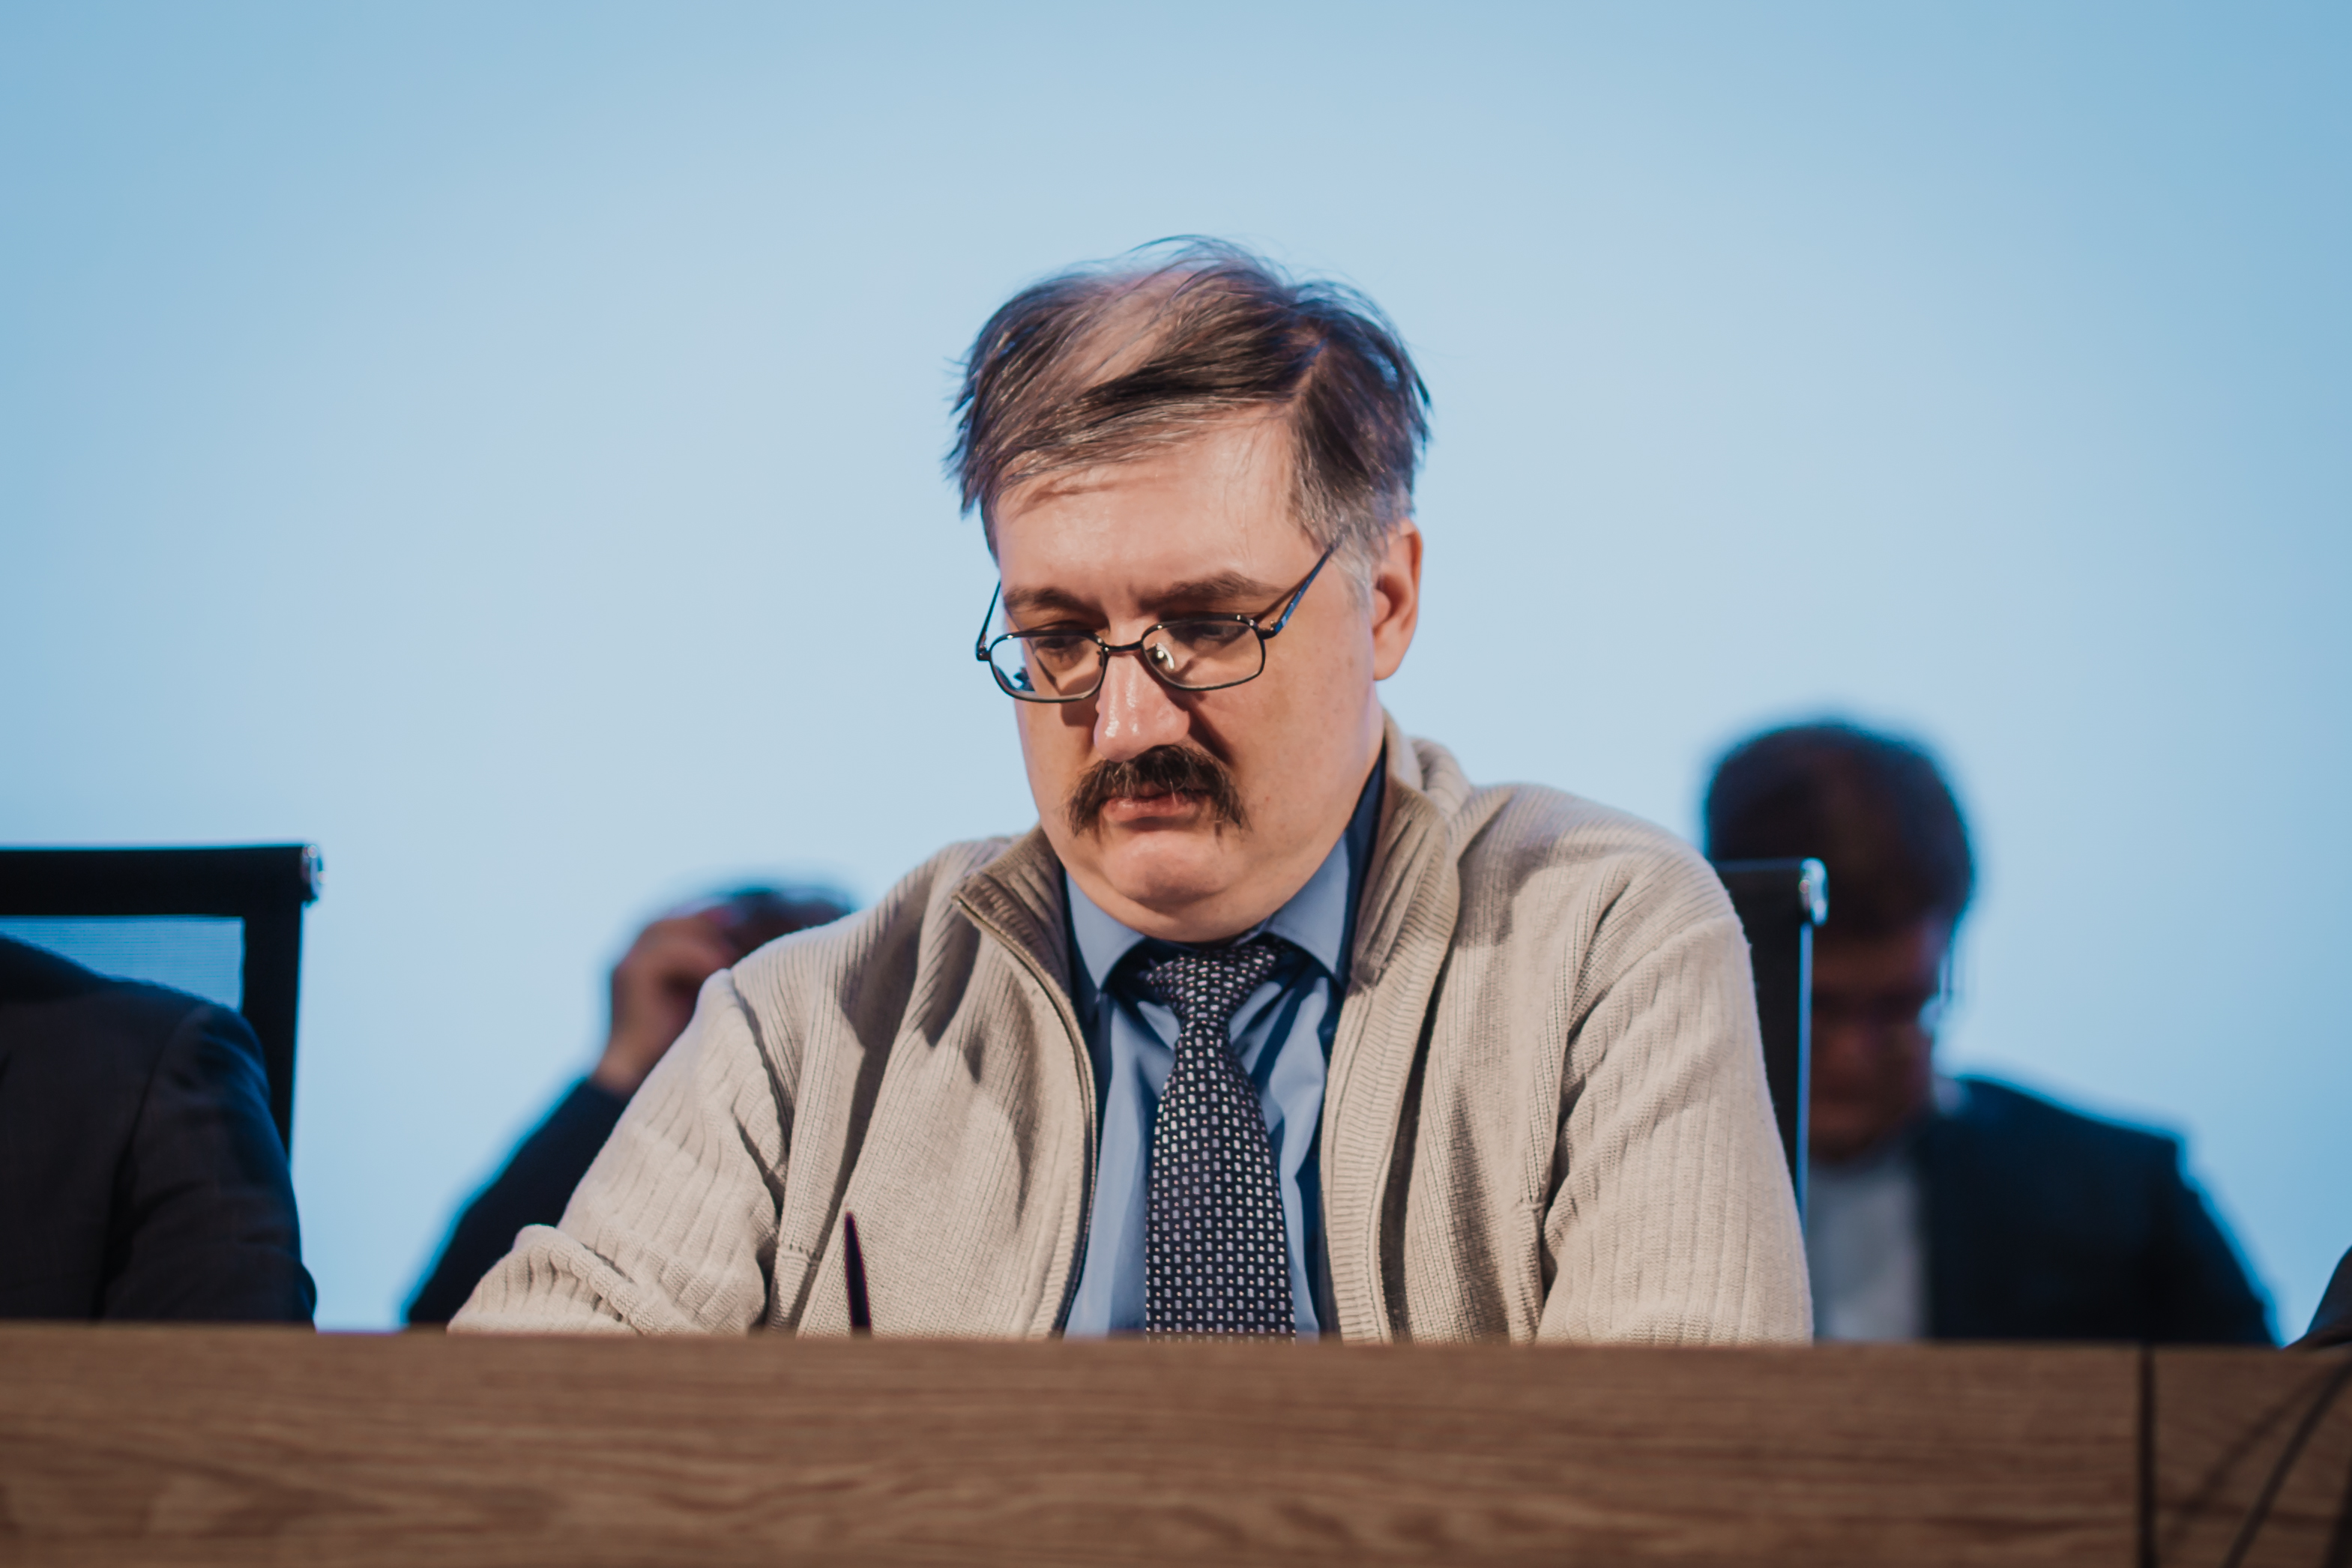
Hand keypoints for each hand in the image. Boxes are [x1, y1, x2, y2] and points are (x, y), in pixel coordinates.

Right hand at [589, 914, 741, 1096]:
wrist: (638, 1078)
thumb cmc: (678, 1040)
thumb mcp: (702, 993)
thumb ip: (713, 964)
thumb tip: (754, 940)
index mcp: (647, 952)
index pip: (682, 916)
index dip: (715, 914)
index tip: (753, 918)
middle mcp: (632, 951)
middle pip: (676, 916)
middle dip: (713, 918)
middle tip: (750, 922)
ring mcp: (626, 960)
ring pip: (670, 926)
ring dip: (707, 935)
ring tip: (737, 950)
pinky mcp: (629, 974)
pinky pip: (667, 952)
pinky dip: (698, 956)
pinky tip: (722, 968)